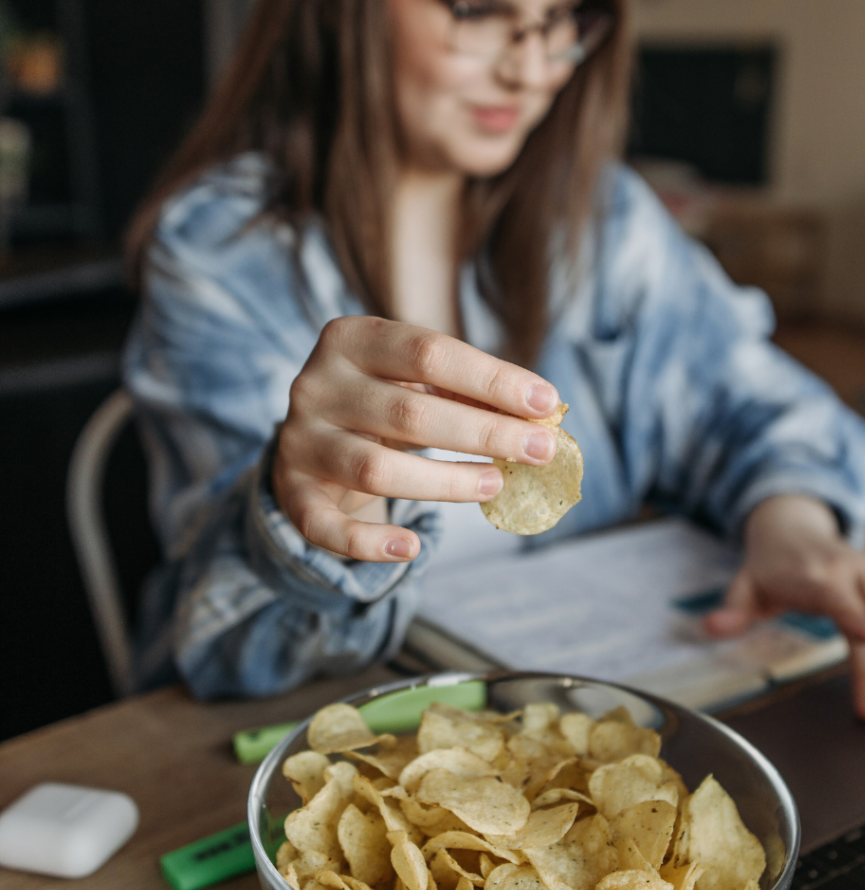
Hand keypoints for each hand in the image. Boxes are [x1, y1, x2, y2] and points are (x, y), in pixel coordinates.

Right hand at [272, 316, 560, 562]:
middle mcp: (316, 385)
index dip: (492, 379)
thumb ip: (468, 392)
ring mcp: (300, 440)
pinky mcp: (292, 491)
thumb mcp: (417, 382)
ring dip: (445, 482)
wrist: (314, 432)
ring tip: (496, 484)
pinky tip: (410, 550)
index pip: (429, 352)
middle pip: (408, 412)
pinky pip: (324, 526)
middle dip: (484, 432)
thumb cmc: (384, 398)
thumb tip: (540, 413)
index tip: (546, 401)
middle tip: (540, 449)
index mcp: (351, 339)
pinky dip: (366, 544)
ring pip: (375, 468)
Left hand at [703, 495, 864, 721]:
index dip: (849, 614)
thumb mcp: (744, 587)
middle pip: (863, 613)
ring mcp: (860, 569)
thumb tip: (708, 628)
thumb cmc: (767, 566)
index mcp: (808, 575)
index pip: (831, 598)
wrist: (785, 525)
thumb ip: (732, 610)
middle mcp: (838, 570)